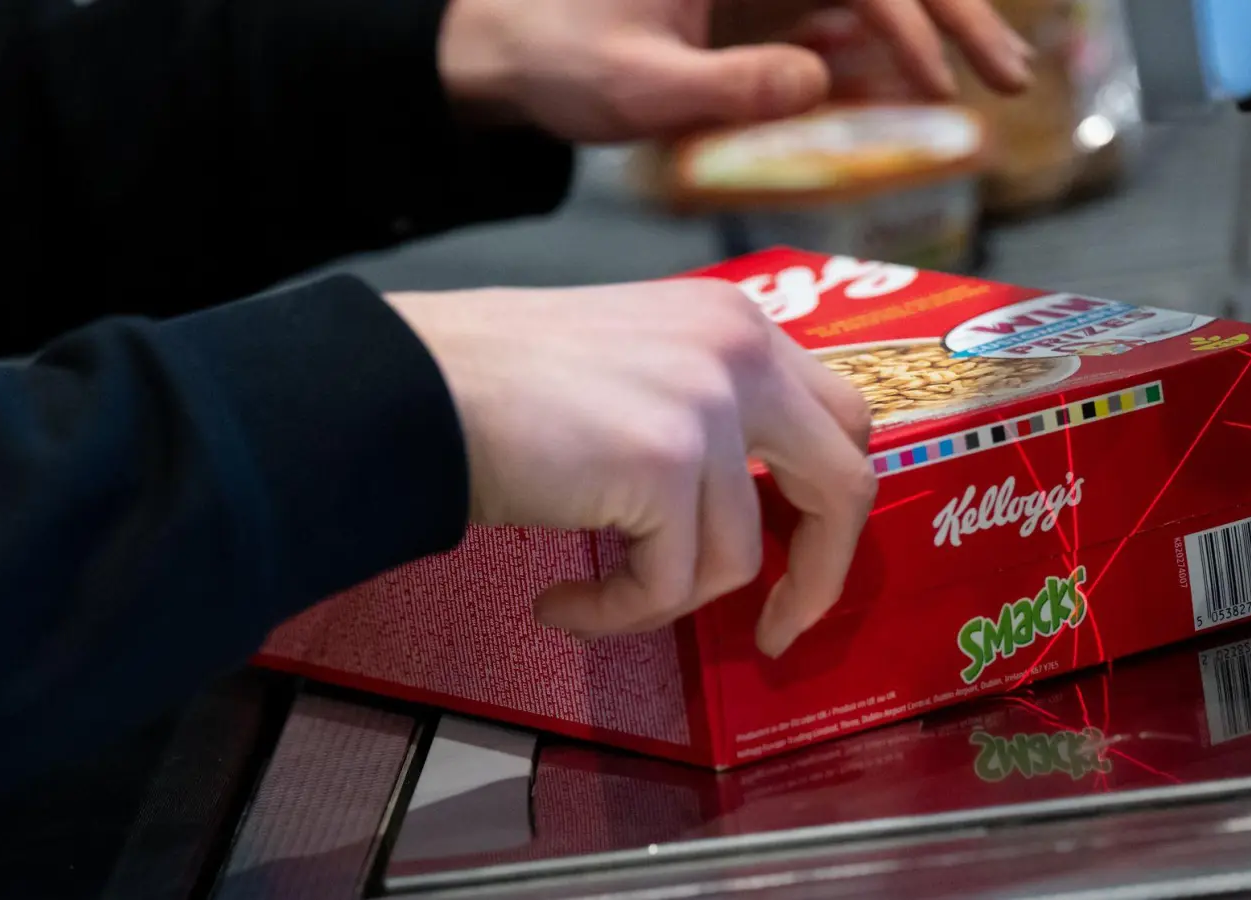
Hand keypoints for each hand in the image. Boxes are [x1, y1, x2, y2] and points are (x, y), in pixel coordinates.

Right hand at [387, 280, 875, 655]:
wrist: (407, 387)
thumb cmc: (498, 388)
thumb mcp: (637, 371)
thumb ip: (709, 415)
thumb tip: (752, 509)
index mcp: (736, 324)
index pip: (841, 419)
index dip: (831, 505)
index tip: (801, 566)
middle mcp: (739, 349)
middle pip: (844, 481)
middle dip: (821, 571)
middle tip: (774, 629)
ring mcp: (707, 403)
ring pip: (740, 557)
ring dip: (665, 600)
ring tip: (592, 595)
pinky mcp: (665, 461)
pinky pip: (671, 586)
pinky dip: (617, 613)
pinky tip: (564, 601)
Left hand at [438, 0, 1032, 142]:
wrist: (506, 52)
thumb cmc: (556, 58)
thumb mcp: (633, 86)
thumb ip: (723, 88)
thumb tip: (819, 84)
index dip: (911, 19)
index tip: (935, 86)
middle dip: (956, 13)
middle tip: (1011, 79)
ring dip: (939, 27)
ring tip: (992, 81)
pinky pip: (845, 12)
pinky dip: (889, 46)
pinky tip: (920, 85)